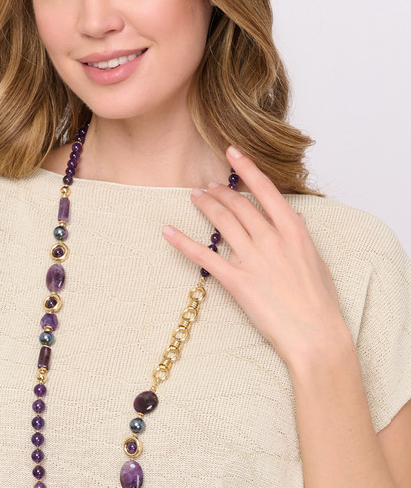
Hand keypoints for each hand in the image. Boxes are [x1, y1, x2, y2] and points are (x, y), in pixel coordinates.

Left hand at [162, 147, 352, 368]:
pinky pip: (203, 256)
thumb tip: (292, 221)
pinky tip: (167, 231)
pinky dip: (182, 242)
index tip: (232, 153)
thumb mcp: (316, 261)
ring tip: (195, 197)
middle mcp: (271, 239)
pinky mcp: (235, 280)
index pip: (266, 190)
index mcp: (294, 231)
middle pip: (238, 205)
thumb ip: (299, 238)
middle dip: (220, 192)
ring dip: (205, 205)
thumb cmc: (319, 302)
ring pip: (221, 221)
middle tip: (209, 187)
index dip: (246, 168)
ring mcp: (252, 259)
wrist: (314, 335)